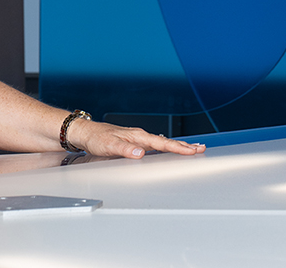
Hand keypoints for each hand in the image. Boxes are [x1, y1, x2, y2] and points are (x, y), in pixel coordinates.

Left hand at [65, 118, 205, 159]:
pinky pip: (154, 145)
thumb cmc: (96, 138)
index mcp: (137, 136)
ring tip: (192, 149)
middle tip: (201, 149)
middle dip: (184, 146)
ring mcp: (137, 139)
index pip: (161, 144)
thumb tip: (141, 153)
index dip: (177, 148)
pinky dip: (165, 147)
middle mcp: (139, 136)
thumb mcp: (109, 146)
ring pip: (162, 143)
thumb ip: (125, 150)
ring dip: (177, 146)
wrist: (85, 133)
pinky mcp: (134, 142)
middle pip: (166, 142)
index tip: (192, 151)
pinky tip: (169, 150)